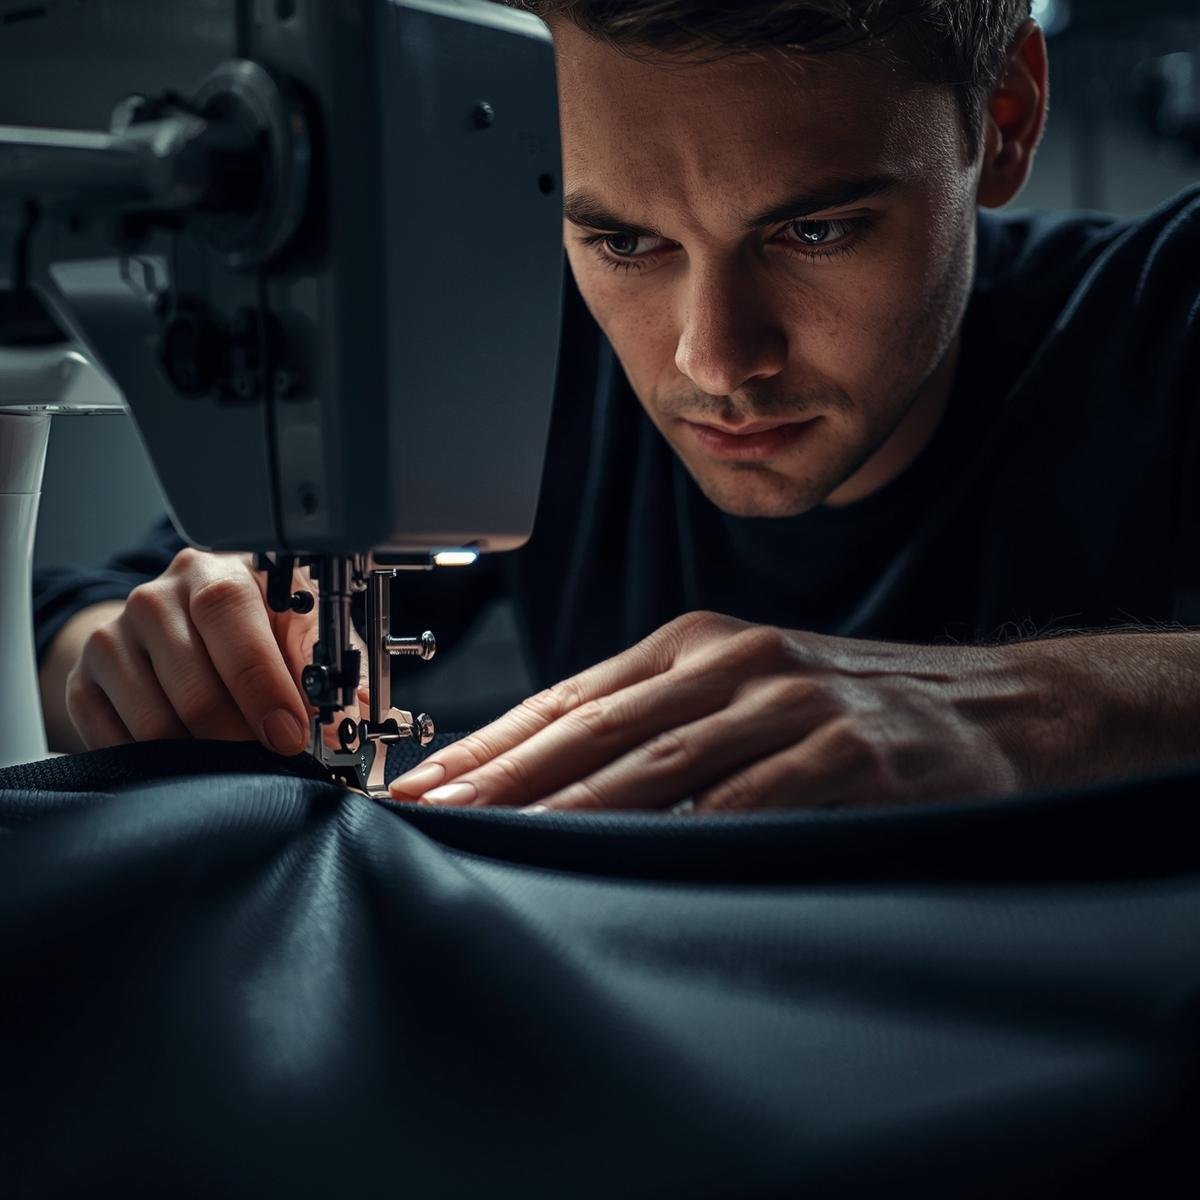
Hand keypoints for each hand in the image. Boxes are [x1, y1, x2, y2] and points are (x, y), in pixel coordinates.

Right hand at [65, 548, 370, 755]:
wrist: (180, 627)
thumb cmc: (257, 632)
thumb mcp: (302, 634)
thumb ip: (329, 670)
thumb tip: (356, 720)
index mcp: (219, 573)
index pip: (228, 613)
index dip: (260, 681)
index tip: (287, 732)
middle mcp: (159, 596)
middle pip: (193, 679)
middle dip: (239, 733)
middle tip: (266, 758)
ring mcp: (115, 636)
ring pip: (155, 717)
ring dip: (201, 751)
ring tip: (233, 756)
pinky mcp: (85, 679)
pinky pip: (116, 737)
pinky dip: (157, 760)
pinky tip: (188, 755)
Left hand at [388, 611, 1054, 812]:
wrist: (995, 708)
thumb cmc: (852, 707)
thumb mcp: (745, 693)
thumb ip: (662, 726)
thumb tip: (552, 786)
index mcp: (696, 644)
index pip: (570, 697)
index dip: (490, 742)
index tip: (421, 786)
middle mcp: (734, 662)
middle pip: (595, 728)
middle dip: (501, 778)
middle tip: (427, 816)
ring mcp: (792, 701)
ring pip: (659, 763)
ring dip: (566, 808)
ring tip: (495, 843)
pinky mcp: (850, 751)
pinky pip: (754, 798)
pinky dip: (688, 829)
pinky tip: (632, 858)